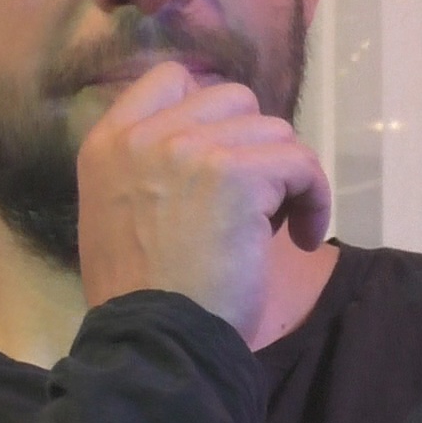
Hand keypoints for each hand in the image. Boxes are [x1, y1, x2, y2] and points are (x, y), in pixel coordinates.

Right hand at [75, 60, 330, 340]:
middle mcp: (145, 136)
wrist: (155, 343)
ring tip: (278, 226)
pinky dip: (314, 197)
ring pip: (273, 130)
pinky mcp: (238, 174)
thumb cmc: (139, 298)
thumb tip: (205, 142)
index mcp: (107, 143)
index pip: (170, 78)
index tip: (225, 155)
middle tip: (254, 199)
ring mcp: (191, 150)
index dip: (209, 112)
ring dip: (285, 175)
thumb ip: (145, 168)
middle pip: (232, 98)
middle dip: (253, 145)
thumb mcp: (113, 215)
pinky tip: (302, 237)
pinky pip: (300, 163)